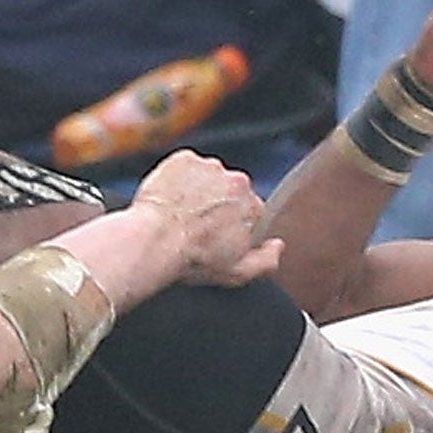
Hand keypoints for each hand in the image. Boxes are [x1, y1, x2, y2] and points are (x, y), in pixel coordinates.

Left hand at [131, 151, 284, 287]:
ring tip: (179, 213)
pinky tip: (169, 199)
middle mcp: (236, 180)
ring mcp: (209, 167)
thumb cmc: (193, 259)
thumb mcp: (237, 273)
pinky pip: (185, 166)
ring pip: (207, 177)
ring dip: (198, 189)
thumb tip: (278, 246)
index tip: (215, 236)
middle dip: (217, 204)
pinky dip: (178, 179)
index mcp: (252, 206)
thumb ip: (266, 261)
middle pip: (230, 191)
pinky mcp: (183, 159)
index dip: (233, 225)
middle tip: (195, 225)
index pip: (250, 212)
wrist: (155, 240)